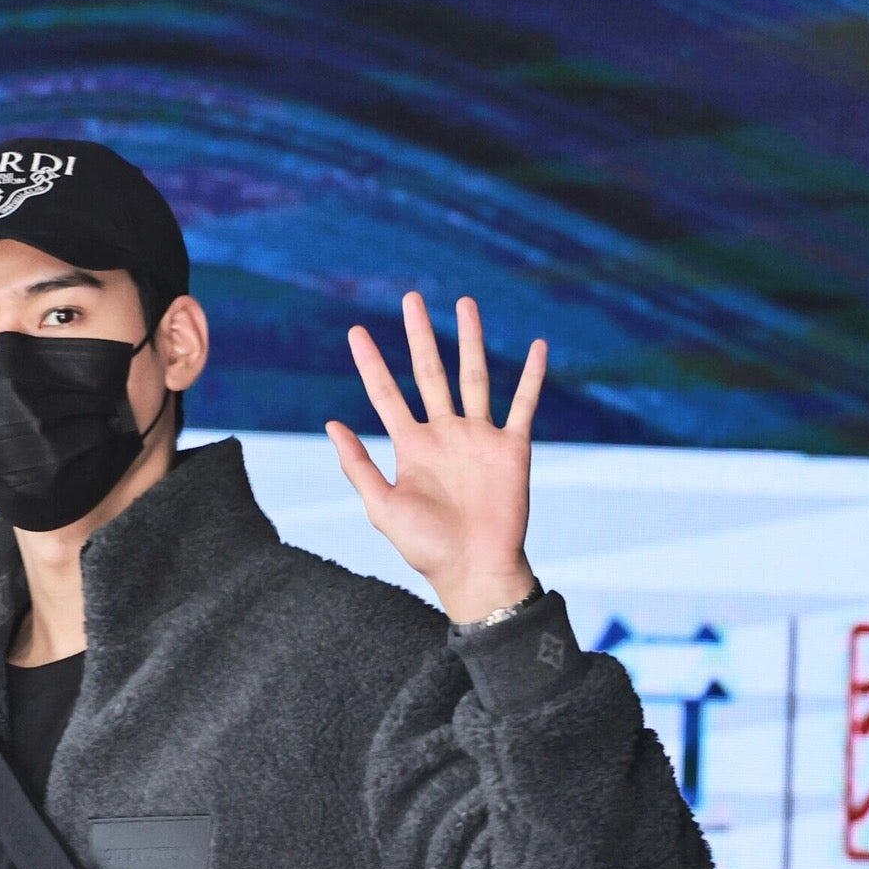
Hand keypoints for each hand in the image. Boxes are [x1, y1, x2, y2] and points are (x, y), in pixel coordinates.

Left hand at [327, 293, 546, 622]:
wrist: (474, 570)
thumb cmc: (426, 547)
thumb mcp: (382, 507)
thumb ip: (358, 465)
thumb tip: (331, 424)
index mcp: (412, 447)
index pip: (386, 395)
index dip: (370, 363)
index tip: (356, 331)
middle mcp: (445, 435)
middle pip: (430, 373)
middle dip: (420, 336)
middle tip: (411, 298)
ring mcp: (479, 438)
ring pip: (474, 377)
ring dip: (470, 341)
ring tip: (464, 304)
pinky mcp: (512, 448)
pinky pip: (523, 405)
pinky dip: (532, 376)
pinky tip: (537, 347)